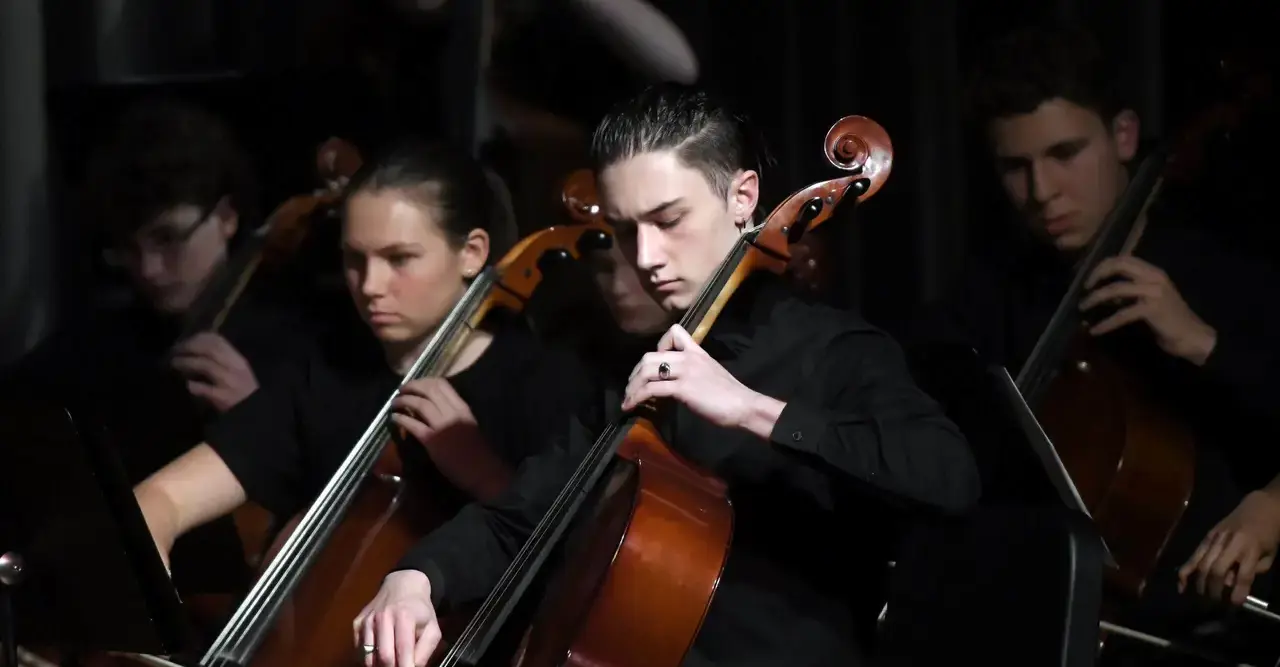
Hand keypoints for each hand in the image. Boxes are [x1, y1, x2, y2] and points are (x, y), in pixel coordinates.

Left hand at [170, 333, 259, 411]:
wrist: (253, 412)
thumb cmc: (244, 392)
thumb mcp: (237, 372)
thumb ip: (221, 360)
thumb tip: (197, 349)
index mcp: (237, 359)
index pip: (217, 340)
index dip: (198, 338)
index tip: (185, 341)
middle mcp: (234, 367)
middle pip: (209, 349)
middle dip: (189, 347)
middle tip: (174, 351)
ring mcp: (229, 381)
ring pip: (205, 365)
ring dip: (186, 362)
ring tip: (173, 363)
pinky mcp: (223, 397)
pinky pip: (204, 388)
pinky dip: (193, 385)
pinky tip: (186, 385)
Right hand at [353, 570, 440, 666]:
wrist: (402, 585)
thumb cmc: (419, 611)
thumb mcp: (432, 628)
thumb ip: (425, 651)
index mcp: (404, 617)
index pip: (403, 650)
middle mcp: (382, 618)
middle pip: (383, 656)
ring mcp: (367, 620)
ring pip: (368, 657)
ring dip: (379, 666)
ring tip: (391, 663)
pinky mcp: (357, 624)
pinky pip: (359, 651)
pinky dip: (368, 658)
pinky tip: (379, 655)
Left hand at [391, 378, 509, 500]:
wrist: (481, 471)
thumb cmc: (476, 450)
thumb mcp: (467, 424)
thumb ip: (452, 413)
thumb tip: (433, 406)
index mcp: (462, 407)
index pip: (442, 384)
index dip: (425, 381)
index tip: (416, 384)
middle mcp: (452, 412)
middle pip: (428, 390)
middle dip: (412, 387)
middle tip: (401, 390)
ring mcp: (442, 425)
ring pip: (419, 404)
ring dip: (403, 400)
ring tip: (395, 403)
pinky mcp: (432, 440)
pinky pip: (413, 424)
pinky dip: (401, 419)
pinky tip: (394, 418)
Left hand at [621, 324, 776, 432]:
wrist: (744, 405)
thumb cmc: (730, 395)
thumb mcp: (709, 374)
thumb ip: (692, 372)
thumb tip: (674, 383)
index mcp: (697, 351)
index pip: (674, 332)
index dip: (658, 346)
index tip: (654, 365)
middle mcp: (688, 357)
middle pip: (650, 356)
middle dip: (635, 373)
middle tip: (632, 387)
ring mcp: (685, 371)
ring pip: (647, 370)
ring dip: (632, 386)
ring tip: (627, 399)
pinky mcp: (682, 388)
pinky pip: (651, 389)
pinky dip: (636, 397)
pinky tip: (631, 406)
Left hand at [1079, 256, 1216, 364]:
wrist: (1193, 336)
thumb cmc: (1170, 319)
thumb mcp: (1150, 298)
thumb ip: (1131, 291)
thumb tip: (1105, 293)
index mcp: (1153, 272)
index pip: (1124, 259)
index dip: (1103, 265)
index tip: (1090, 277)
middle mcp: (1154, 277)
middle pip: (1119, 265)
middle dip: (1097, 274)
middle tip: (1084, 287)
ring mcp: (1154, 292)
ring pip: (1116, 289)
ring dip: (1095, 298)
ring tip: (1082, 307)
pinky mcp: (1151, 309)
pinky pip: (1122, 314)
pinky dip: (1106, 323)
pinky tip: (1095, 330)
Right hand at [1178, 489, 1279, 604]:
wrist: (1260, 508)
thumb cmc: (1268, 534)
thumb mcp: (1269, 555)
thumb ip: (1253, 571)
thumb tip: (1231, 584)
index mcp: (1251, 548)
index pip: (1243, 575)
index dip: (1238, 593)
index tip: (1234, 605)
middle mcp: (1231, 543)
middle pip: (1217, 571)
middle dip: (1215, 590)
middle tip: (1216, 603)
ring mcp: (1216, 538)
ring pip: (1203, 564)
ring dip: (1201, 584)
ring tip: (1202, 597)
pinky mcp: (1207, 536)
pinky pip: (1193, 556)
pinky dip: (1186, 571)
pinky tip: (1181, 585)